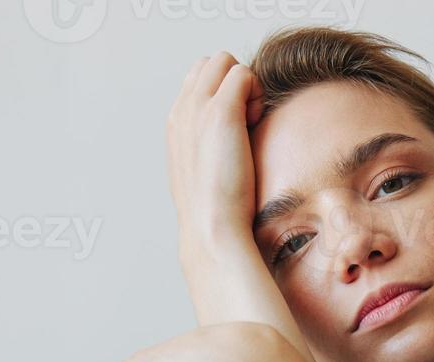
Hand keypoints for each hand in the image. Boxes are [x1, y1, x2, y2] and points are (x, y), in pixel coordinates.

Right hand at [166, 51, 265, 250]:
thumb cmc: (216, 212)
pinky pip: (243, 72)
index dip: (222, 92)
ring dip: (245, 83)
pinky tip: (257, 122)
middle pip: (209, 64)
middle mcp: (182, 112)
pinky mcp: (220, 113)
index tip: (237, 126)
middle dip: (232, 82)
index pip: (197, 80)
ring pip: (225, 61)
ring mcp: (198, 109)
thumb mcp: (205, 175)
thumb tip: (231, 146)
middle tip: (247, 120)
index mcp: (176, 125)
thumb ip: (210, 151)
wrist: (212, 229)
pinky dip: (256, 91)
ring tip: (251, 121)